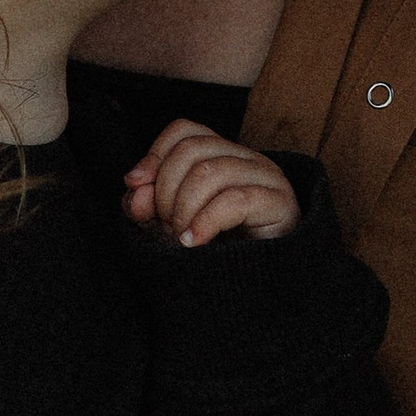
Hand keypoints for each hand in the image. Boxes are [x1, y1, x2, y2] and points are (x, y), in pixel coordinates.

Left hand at [124, 117, 299, 246]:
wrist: (260, 283)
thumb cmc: (218, 252)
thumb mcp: (171, 227)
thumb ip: (148, 207)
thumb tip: (136, 188)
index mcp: (222, 155)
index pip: (184, 131)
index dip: (154, 155)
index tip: (136, 186)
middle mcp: (246, 158)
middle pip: (192, 150)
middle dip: (165, 190)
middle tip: (164, 224)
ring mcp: (267, 178)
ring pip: (210, 173)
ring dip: (183, 209)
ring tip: (181, 236)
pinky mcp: (279, 203)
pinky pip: (234, 200)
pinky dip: (205, 222)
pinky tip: (194, 242)